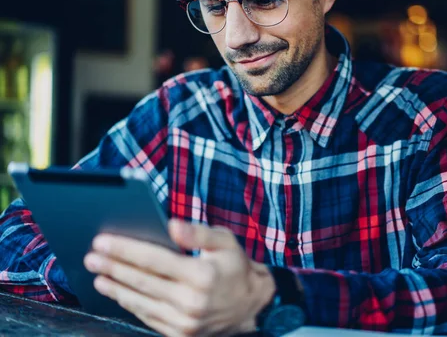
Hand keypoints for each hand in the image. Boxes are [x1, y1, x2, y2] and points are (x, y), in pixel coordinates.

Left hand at [83, 220, 274, 336]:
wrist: (252, 306)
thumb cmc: (236, 267)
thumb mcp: (226, 241)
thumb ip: (198, 232)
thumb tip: (170, 224)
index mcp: (202, 274)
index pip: (155, 260)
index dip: (125, 250)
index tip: (102, 241)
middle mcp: (192, 301)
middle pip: (142, 281)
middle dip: (113, 268)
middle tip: (91, 257)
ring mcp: (185, 321)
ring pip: (141, 302)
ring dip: (116, 288)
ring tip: (97, 276)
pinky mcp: (181, 334)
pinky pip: (149, 317)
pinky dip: (131, 305)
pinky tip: (119, 293)